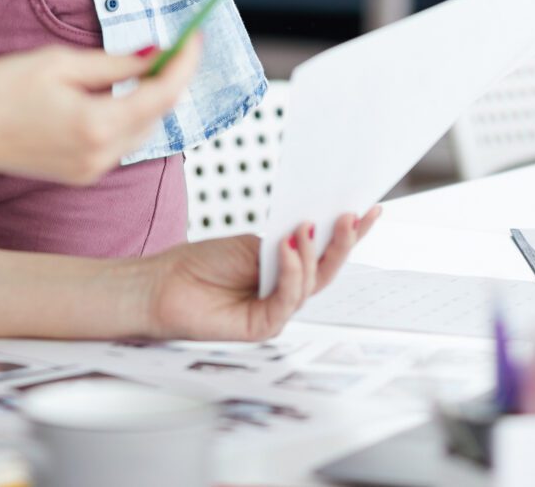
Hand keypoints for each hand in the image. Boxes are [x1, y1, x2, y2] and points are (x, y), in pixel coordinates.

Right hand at [0, 38, 199, 186]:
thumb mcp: (59, 63)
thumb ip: (115, 63)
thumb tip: (156, 55)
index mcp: (98, 124)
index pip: (164, 93)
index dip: (184, 63)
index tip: (193, 38)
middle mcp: (101, 155)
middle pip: (157, 114)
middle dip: (167, 80)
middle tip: (166, 46)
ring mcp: (91, 169)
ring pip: (140, 129)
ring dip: (145, 99)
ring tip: (131, 66)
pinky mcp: (79, 174)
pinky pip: (118, 142)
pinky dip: (123, 116)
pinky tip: (103, 94)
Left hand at [137, 207, 380, 342]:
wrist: (164, 285)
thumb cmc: (202, 264)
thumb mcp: (251, 244)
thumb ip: (284, 244)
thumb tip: (313, 231)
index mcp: (287, 268)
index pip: (325, 251)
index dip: (349, 233)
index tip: (370, 209)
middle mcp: (287, 290)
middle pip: (327, 269)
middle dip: (343, 242)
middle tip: (353, 216)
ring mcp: (277, 309)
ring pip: (311, 283)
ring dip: (312, 252)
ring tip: (306, 226)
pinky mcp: (264, 325)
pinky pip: (287, 298)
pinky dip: (291, 271)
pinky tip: (288, 248)